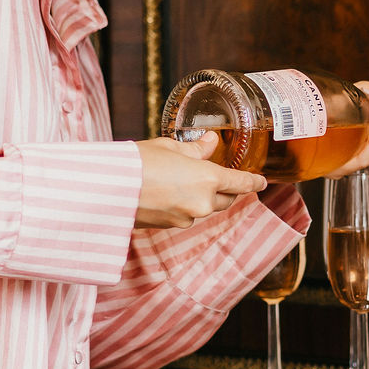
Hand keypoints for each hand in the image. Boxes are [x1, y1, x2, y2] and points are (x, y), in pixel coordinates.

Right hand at [135, 133, 267, 228]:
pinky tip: (168, 193)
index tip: (262, 181)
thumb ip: (195, 149)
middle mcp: (202, 202)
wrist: (106, 189)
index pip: (241, 183)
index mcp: (208, 179)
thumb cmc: (137, 163)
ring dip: (202, 198)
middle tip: (216, 175)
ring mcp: (186, 217)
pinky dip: (184, 205)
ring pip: (205, 208)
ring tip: (182, 181)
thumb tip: (210, 142)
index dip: (254, 182)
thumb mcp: (169, 148)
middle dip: (225, 189)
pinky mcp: (170, 226)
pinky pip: (186, 215)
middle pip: (226, 199)